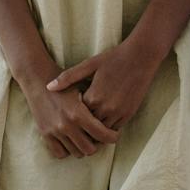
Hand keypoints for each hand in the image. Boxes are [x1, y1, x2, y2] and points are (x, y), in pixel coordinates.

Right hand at [16, 74, 118, 159]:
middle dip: (97, 144)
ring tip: (86, 138)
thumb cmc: (65, 83)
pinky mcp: (45, 134)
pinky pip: (60, 153)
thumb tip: (112, 120)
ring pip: (76, 153)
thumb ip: (95, 107)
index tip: (114, 135)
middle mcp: (67, 125)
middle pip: (90, 149)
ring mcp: (55, 131)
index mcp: (79, 113)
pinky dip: (67, 150)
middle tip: (99, 137)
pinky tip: (71, 140)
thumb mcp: (83, 90)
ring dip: (82, 147)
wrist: (38, 79)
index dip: (112, 137)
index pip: (102, 135)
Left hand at [46, 35, 163, 131]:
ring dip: (95, 131)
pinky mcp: (129, 114)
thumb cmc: (113, 58)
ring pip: (102, 132)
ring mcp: (119, 112)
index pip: (77, 116)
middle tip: (74, 128)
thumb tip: (48, 87)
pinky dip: (108, 128)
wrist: (141, 57)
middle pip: (88, 128)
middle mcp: (106, 108)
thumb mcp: (89, 64)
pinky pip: (115, 129)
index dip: (71, 116)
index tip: (66, 116)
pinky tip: (102, 123)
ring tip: (87, 129)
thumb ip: (68, 77)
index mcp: (93, 96)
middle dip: (82, 128)